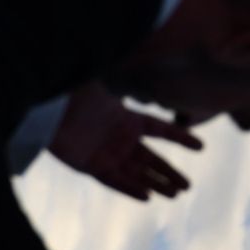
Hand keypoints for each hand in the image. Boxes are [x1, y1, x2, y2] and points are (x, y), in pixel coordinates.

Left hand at [51, 80, 203, 201]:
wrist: (48, 111)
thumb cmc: (76, 96)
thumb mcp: (106, 85)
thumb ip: (127, 77)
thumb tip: (148, 53)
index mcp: (127, 119)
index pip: (160, 130)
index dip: (180, 138)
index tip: (200, 146)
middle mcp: (120, 139)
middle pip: (151, 159)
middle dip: (169, 172)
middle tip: (187, 186)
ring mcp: (107, 154)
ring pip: (137, 173)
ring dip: (156, 184)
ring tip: (175, 194)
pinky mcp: (91, 167)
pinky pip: (115, 181)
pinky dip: (131, 188)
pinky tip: (148, 196)